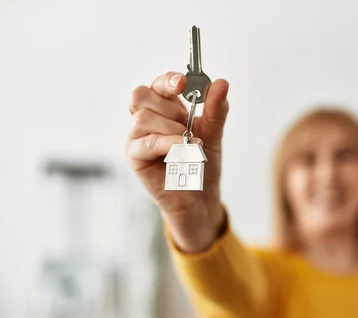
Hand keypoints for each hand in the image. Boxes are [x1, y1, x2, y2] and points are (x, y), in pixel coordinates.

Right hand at [126, 71, 229, 251]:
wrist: (200, 197)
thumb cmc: (202, 163)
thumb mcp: (213, 133)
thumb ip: (216, 109)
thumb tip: (221, 84)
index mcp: (163, 109)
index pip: (157, 84)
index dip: (168, 80)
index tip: (183, 84)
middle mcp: (146, 120)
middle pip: (141, 95)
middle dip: (168, 105)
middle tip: (187, 121)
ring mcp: (137, 138)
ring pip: (142, 118)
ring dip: (171, 128)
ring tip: (190, 142)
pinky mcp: (135, 158)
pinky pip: (146, 142)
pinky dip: (168, 143)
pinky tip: (185, 149)